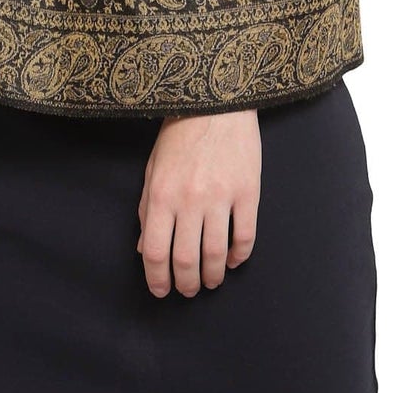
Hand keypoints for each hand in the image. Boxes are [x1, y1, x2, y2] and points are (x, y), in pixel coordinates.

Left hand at [136, 109, 260, 297]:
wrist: (215, 102)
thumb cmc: (179, 135)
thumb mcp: (153, 169)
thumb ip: (146, 209)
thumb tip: (144, 249)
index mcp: (161, 195)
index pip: (155, 251)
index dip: (157, 279)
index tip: (161, 291)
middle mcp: (189, 200)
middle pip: (185, 260)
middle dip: (185, 284)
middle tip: (188, 291)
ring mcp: (221, 197)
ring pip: (216, 254)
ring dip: (212, 276)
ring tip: (211, 281)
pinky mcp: (248, 192)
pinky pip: (245, 236)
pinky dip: (239, 256)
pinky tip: (234, 261)